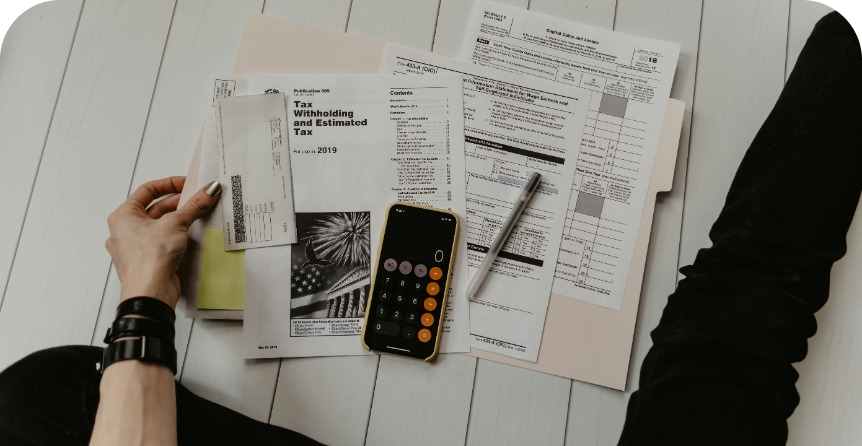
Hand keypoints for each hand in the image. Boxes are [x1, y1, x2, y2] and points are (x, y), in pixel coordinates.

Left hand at [105, 176, 221, 308]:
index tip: (188, 184)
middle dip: (179, 203)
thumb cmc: (148, 259)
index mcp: (122, 216)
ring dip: (179, 219)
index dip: (169, 184)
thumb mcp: (176, 223)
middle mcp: (125, 231)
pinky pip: (163, 242)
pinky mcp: (148, 261)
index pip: (147, 190)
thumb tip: (209, 190)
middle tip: (199, 199)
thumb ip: (194, 205)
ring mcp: (136, 247)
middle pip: (155, 208)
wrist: (149, 293)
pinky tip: (191, 234)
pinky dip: (177, 235)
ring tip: (198, 214)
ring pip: (160, 226)